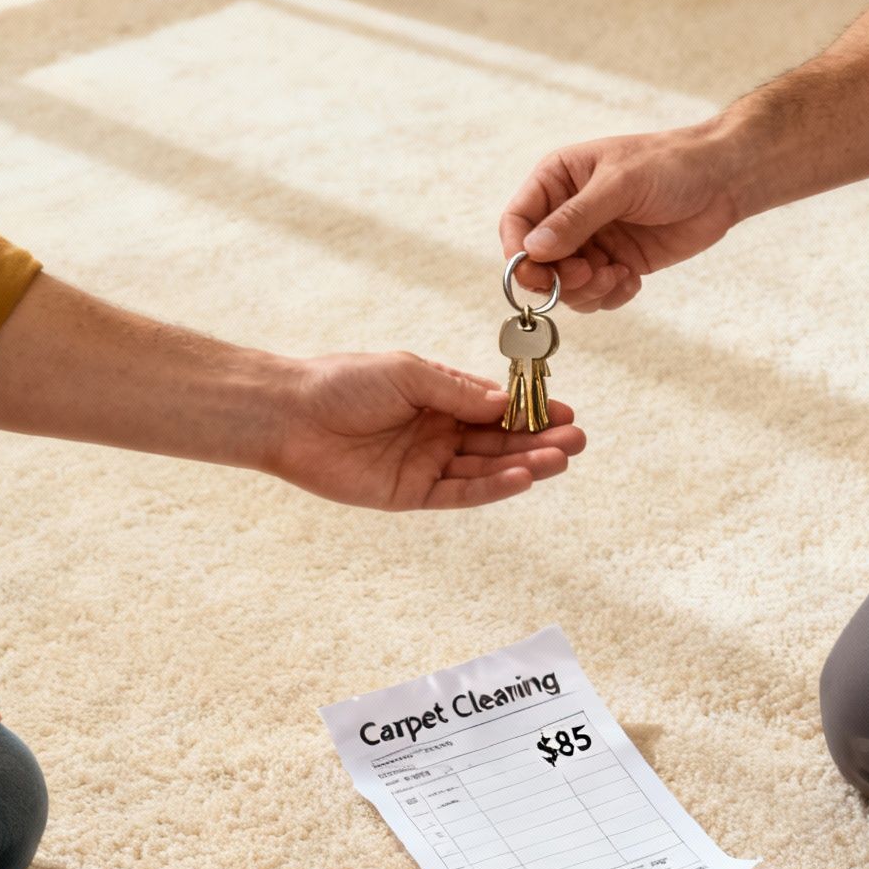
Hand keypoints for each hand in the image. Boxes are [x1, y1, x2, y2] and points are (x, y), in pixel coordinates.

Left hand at [264, 351, 585, 509]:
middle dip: (539, 440)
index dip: (531, 412)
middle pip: (499, 442)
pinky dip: (492, 488)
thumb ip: (460, 393)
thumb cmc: (344, 381)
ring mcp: (426, 465)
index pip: (496, 409)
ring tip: (562, 458)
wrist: (291, 412)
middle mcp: (438, 433)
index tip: (567, 412)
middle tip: (578, 439)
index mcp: (439, 399)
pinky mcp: (410, 494)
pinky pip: (459, 493)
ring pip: (486, 469)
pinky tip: (523, 478)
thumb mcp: (410, 374)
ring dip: (526, 465)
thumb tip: (508, 403)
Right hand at [501, 125, 746, 312]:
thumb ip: (576, 218)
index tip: (537, 274)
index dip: (518, 252)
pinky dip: (611, 295)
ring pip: (566, 285)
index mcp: (558, 180)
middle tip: (588, 276)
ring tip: (618, 275)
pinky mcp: (618, 263)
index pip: (517, 222)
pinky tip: (633, 278)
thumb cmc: (671, 165)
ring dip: (587, 291)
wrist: (724, 179)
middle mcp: (568, 213)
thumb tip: (533, 250)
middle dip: (559, 278)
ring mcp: (593, 241)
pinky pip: (597, 294)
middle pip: (538, 262)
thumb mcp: (620, 185)